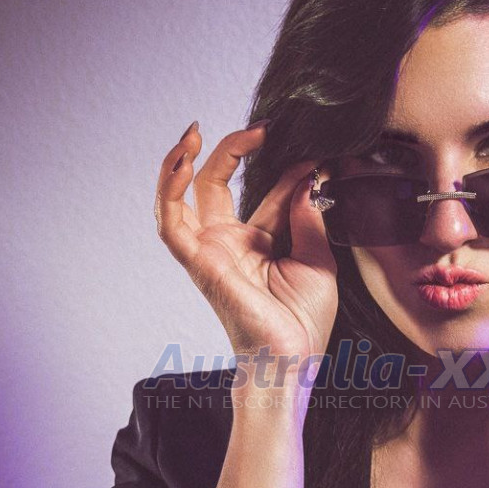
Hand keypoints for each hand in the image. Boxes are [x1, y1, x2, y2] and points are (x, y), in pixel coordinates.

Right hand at [154, 121, 338, 379]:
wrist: (292, 358)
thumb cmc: (304, 321)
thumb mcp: (318, 258)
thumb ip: (308, 216)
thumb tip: (307, 176)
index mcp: (258, 242)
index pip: (266, 192)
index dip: (287, 170)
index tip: (312, 155)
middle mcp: (230, 242)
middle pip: (217, 183)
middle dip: (232, 150)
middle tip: (261, 130)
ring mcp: (210, 251)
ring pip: (183, 197)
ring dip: (182, 162)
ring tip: (193, 132)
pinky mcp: (198, 262)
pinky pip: (171, 223)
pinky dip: (169, 190)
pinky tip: (181, 162)